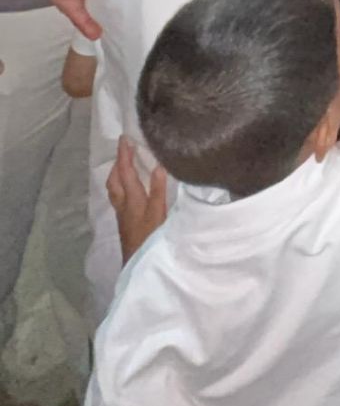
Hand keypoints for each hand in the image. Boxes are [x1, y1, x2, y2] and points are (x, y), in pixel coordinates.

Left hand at [107, 137, 167, 262]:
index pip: (125, 173)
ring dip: (117, 173)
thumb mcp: (159, 214)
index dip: (124, 155)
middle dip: (118, 163)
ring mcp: (122, 214)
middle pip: (114, 180)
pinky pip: (118, 197)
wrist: (137, 266)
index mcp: (132, 200)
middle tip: (125, 149)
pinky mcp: (124, 222)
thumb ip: (158, 190)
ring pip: (114, 189)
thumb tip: (157, 165)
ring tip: (125, 164)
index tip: (124, 138)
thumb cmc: (150, 240)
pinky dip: (121, 185)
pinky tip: (129, 187)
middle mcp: (123, 205)